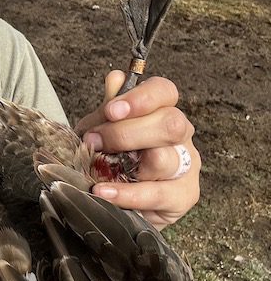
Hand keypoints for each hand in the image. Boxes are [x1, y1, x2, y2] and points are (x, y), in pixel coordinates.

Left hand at [74, 70, 199, 228]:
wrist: (118, 202)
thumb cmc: (113, 160)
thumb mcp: (104, 131)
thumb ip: (110, 109)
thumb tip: (115, 78)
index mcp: (162, 111)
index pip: (164, 92)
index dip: (140, 99)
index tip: (111, 110)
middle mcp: (180, 135)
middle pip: (170, 123)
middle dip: (127, 132)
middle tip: (95, 141)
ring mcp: (186, 166)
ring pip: (165, 158)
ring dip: (124, 161)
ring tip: (95, 167)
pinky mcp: (183, 196)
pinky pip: (155, 193)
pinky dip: (125, 193)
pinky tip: (103, 191)